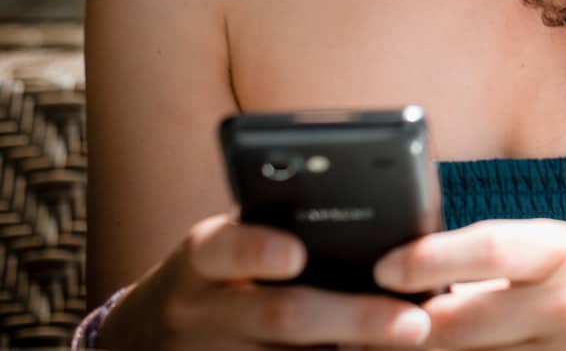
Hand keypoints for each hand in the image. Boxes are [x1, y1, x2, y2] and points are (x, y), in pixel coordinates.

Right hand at [96, 212, 434, 349]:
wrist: (149, 337)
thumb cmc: (219, 273)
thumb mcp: (229, 244)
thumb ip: (283, 229)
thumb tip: (382, 231)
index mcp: (205, 256)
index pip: (225, 247)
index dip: (257, 250)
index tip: (295, 254)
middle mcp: (203, 309)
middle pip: (281, 315)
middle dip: (353, 318)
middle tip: (414, 323)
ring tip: (410, 344)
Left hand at [371, 218, 565, 349]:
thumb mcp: (561, 252)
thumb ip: (496, 262)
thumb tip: (406, 274)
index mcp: (565, 252)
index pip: (490, 248)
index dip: (429, 258)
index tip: (384, 267)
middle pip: (461, 325)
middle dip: (399, 330)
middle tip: (354, 328)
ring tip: (390, 348)